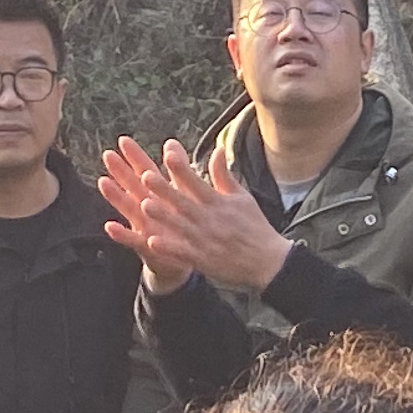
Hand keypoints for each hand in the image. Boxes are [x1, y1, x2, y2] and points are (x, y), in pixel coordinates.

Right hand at [96, 138, 195, 290]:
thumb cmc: (186, 223)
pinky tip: (109, 226)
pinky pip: (132, 240)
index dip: (135, 156)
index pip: (146, 170)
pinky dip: (121, 234)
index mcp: (160, 194)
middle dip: (120, 171)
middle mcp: (148, 208)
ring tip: (103, 182)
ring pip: (128, 209)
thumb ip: (181, 169)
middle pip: (133, 186)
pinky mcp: (146, 247)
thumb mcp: (187, 193)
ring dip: (115, 197)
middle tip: (107, 154)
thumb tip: (172, 143)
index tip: (123, 140)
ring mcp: (145, 226)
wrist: (188, 258)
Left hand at [103, 137, 289, 294]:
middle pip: (184, 202)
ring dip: (163, 216)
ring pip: (179, 226)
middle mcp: (210, 219)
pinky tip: (152, 242)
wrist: (269, 263)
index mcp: (219, 203)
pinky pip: (182, 254)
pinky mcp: (203, 260)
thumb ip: (224, 175)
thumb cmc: (255, 227)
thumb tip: (217, 149)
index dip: (182, 169)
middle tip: (146, 175)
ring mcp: (206, 241)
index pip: (197, 182)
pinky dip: (168, 248)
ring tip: (144, 205)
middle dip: (165, 189)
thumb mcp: (242, 197)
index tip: (168, 154)